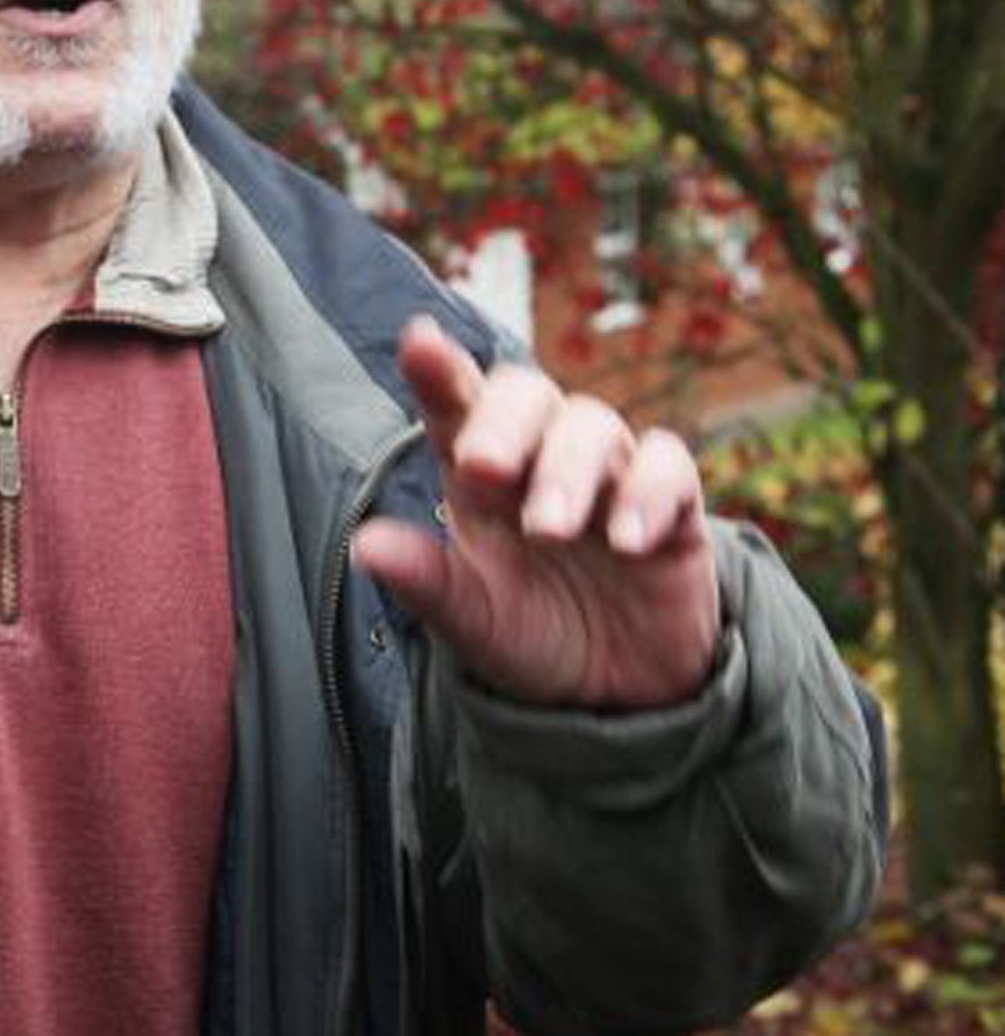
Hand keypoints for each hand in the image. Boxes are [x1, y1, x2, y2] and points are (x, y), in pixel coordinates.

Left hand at [352, 316, 719, 709]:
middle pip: (526, 393)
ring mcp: (609, 474)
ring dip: (567, 469)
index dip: (437, 370)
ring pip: (593, 423)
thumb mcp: (473, 622)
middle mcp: (542, 458)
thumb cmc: (530, 635)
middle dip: (503, 422)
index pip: (456, 406)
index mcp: (479, 475)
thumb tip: (364, 546)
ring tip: (548, 529)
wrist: (616, 696)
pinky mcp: (673, 506)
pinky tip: (625, 541)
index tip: (418, 341)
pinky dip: (648, 491)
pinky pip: (668, 465)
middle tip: (483, 470)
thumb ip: (427, 583)